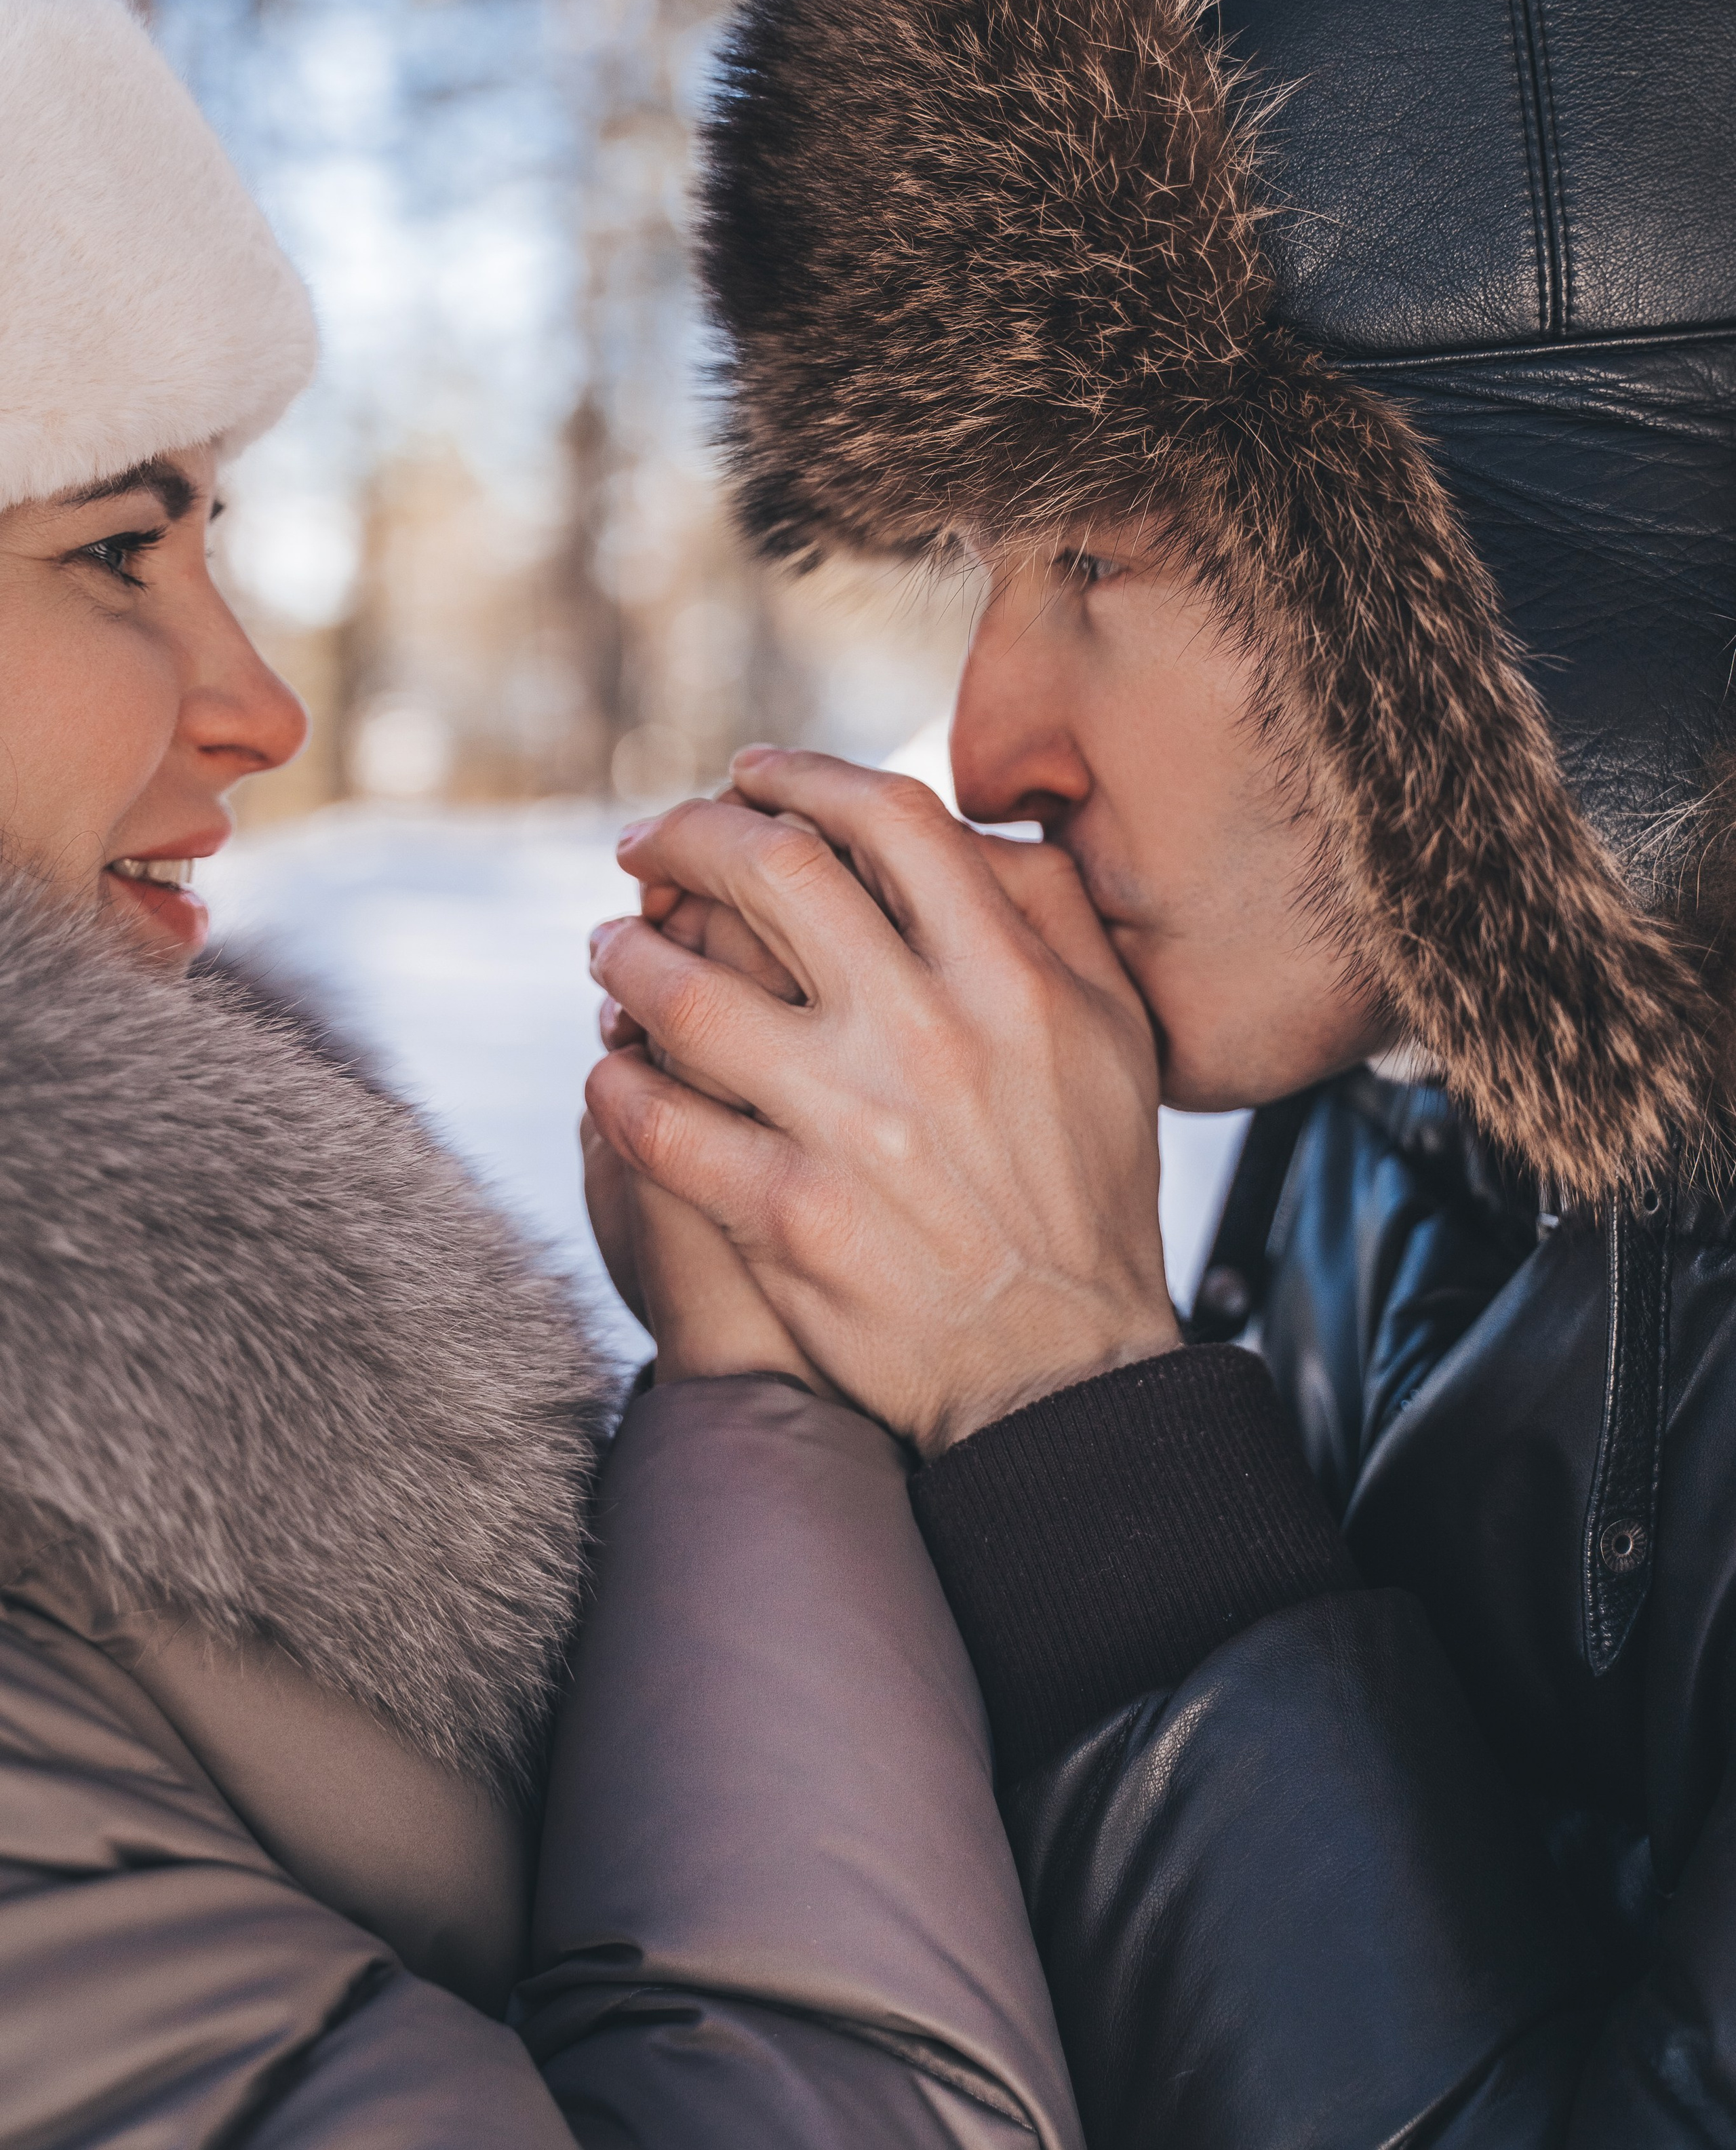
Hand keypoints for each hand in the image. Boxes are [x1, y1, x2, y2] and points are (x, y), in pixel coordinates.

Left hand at [585, 749, 1179, 1457]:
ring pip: (686, 991)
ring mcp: (850, 1127)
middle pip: (771, 873)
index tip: (748, 776)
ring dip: (626, 953)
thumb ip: (1050, 914)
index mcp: (1011, 979)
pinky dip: (617, 1078)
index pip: (889, 821)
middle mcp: (928, 1037)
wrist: (1058, 1373)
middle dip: (687, 836)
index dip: (801, 777)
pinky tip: (614, 1066)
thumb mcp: (1114, 1035)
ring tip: (610, 947)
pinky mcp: (785, 1215)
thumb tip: (967, 825)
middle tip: (643, 844)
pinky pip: (656, 1118)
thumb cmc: (1084, 1192)